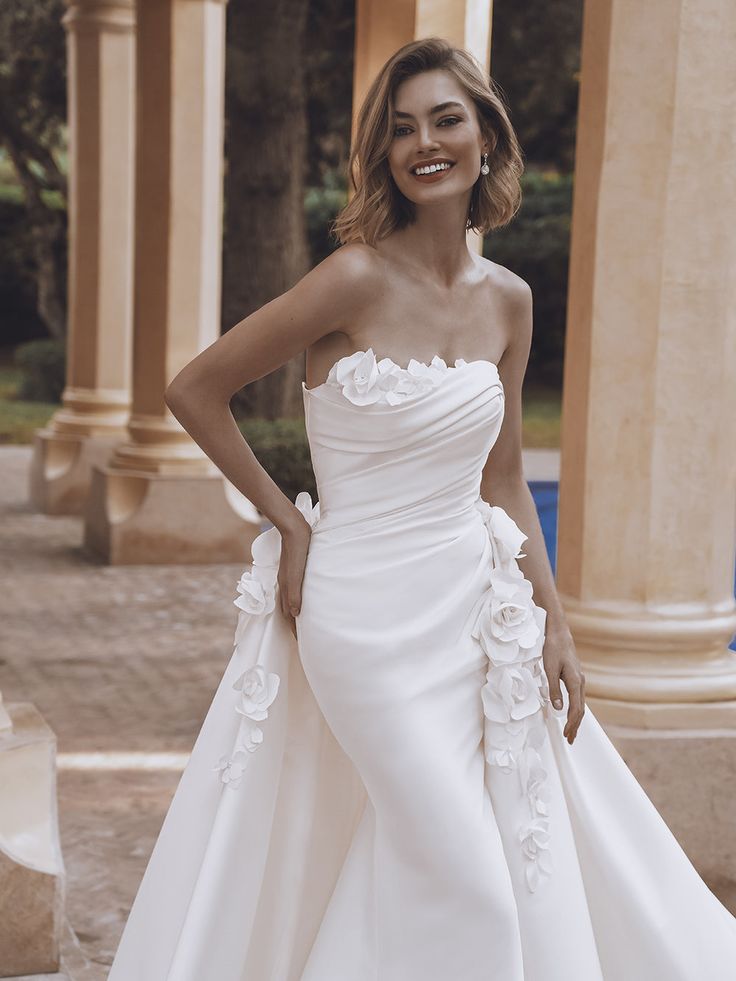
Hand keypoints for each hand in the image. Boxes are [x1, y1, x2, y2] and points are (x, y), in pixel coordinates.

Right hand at [277, 512, 311, 638]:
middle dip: (295, 626)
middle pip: (289, 611)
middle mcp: (285, 585)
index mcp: (285, 588)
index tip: (301, 644)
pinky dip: (299, 601)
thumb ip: (295, 594)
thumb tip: (296, 615)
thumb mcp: (297, 574)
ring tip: (304, 624)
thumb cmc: (298, 550)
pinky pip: (296, 591)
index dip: (295, 631)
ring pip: (292, 601)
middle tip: (304, 639)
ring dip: (297, 614)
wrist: (294, 528)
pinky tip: (306, 599)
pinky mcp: (295, 570)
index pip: (289, 616)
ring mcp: (289, 577)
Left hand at [542, 624, 585, 744]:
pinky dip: (575, 709)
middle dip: (575, 726)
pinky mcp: (575, 677)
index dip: (571, 723)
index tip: (567, 735)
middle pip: (581, 709)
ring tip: (571, 732)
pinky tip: (571, 714)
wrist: (559, 632)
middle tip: (570, 740)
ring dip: (576, 719)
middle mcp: (580, 682)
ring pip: (580, 704)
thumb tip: (558, 708)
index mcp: (575, 681)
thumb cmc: (553, 648)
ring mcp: (579, 679)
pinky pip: (578, 698)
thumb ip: (554, 689)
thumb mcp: (549, 668)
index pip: (576, 709)